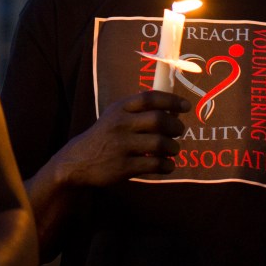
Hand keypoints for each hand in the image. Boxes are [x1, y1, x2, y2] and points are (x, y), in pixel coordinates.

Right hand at [53, 90, 189, 188]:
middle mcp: (120, 124)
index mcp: (120, 108)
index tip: (187, 106)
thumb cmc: (105, 136)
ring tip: (172, 150)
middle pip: (159, 120)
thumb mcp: (115, 116)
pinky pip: (155, 165)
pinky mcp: (124, 167)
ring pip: (160, 143)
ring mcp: (122, 146)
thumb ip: (139, 111)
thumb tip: (174, 110)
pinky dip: (167, 165)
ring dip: (173, 147)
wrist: (78, 161)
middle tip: (178, 131)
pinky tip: (167, 165)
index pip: (150, 98)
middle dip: (176, 126)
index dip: (172, 100)